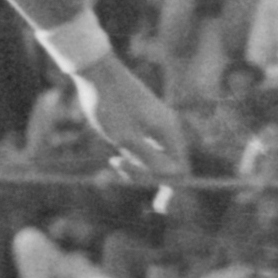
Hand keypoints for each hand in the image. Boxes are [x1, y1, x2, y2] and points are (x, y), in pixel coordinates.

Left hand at [69, 52, 186, 184]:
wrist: (95, 71)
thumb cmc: (109, 104)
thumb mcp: (126, 138)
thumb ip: (150, 159)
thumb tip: (175, 176)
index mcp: (168, 131)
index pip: (181, 169)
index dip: (172, 188)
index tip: (159, 205)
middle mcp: (167, 127)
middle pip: (170, 164)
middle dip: (150, 177)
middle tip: (122, 173)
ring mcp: (157, 122)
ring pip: (157, 156)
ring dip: (139, 167)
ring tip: (114, 161)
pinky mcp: (145, 120)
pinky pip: (148, 146)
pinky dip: (135, 156)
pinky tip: (117, 156)